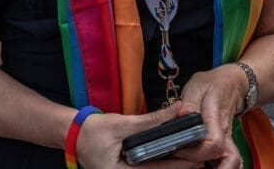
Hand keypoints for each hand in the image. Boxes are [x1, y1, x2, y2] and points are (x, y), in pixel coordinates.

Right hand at [76, 105, 199, 168]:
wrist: (75, 133)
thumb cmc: (94, 130)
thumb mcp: (123, 124)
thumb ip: (151, 120)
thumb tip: (177, 110)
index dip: (176, 167)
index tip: (194, 160)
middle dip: (177, 167)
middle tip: (198, 159)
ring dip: (171, 165)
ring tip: (191, 157)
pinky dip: (160, 162)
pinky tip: (174, 155)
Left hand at [175, 65, 244, 167]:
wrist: (231, 84)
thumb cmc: (214, 84)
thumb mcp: (197, 86)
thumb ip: (188, 103)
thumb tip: (179, 116)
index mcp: (216, 119)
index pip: (213, 144)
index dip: (195, 152)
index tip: (178, 149)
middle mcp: (225, 134)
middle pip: (230, 160)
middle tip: (193, 168)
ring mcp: (227, 141)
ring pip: (234, 163)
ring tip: (198, 168)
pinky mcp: (225, 145)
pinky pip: (228, 161)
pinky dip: (220, 167)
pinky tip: (204, 166)